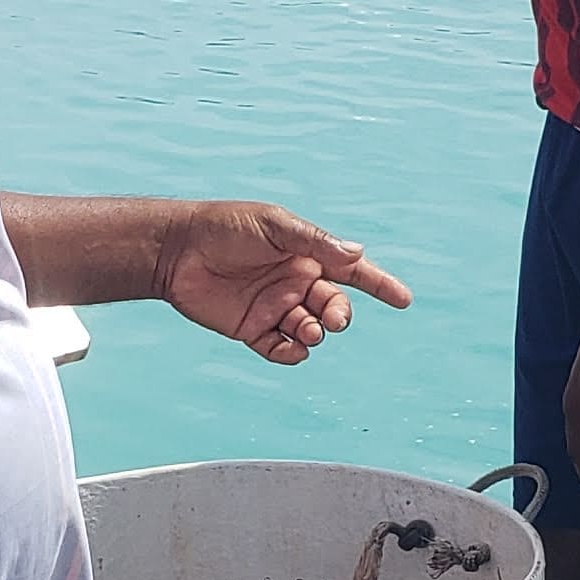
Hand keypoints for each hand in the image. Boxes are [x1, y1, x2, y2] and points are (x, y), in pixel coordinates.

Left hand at [153, 203, 410, 367]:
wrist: (176, 249)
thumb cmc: (225, 226)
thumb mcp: (274, 225)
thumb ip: (314, 241)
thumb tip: (356, 253)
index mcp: (306, 255)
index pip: (352, 272)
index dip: (380, 284)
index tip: (403, 299)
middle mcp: (295, 283)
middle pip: (334, 306)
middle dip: (340, 314)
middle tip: (332, 318)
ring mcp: (274, 308)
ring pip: (311, 330)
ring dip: (316, 333)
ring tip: (306, 328)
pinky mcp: (251, 330)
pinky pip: (281, 349)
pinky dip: (291, 354)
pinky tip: (289, 347)